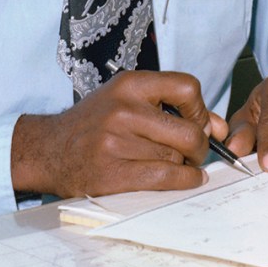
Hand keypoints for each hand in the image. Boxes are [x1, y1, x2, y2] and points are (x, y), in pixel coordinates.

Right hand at [12, 71, 218, 199]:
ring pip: (178, 158)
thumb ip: (174, 109)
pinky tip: (183, 179)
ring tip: (175, 165)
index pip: (188, 88)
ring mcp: (116, 142)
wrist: (49, 150)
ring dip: (185, 166)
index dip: (201, 109)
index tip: (196, 122)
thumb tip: (218, 128)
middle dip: (200, 147)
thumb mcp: (127, 101)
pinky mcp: (113, 173)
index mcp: (129, 84)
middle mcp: (123, 110)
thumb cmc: (94, 125)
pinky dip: (183, 182)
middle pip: (189, 131)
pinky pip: (166, 178)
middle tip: (193, 153)